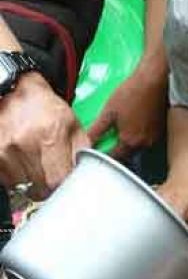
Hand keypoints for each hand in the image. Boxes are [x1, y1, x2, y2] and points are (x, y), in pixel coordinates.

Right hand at [0, 73, 88, 198]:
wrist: (12, 92)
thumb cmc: (45, 108)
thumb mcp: (72, 123)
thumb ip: (83, 151)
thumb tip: (88, 174)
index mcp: (51, 134)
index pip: (59, 179)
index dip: (64, 185)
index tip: (66, 183)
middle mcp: (25, 142)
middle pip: (40, 186)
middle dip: (48, 185)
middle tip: (50, 173)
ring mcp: (4, 149)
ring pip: (22, 185)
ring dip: (30, 180)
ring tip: (33, 160)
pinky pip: (6, 179)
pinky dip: (14, 175)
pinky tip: (19, 159)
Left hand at [87, 59, 166, 159]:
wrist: (154, 80)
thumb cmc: (131, 93)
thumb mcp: (108, 112)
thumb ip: (97, 130)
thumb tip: (88, 143)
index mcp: (130, 142)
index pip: (114, 158)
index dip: (103, 156)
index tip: (97, 152)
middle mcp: (145, 143)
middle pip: (128, 154)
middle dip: (117, 151)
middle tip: (107, 142)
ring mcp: (155, 136)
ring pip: (139, 146)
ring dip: (129, 143)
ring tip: (121, 131)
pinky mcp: (162, 128)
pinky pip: (148, 138)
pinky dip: (140, 135)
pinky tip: (135, 124)